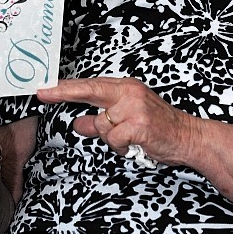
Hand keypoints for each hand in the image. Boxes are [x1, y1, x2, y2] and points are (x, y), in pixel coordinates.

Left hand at [38, 76, 191, 167]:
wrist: (189, 137)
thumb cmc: (161, 128)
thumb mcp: (128, 120)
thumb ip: (100, 121)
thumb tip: (77, 122)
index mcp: (126, 88)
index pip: (90, 85)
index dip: (66, 87)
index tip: (46, 88)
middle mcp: (129, 92)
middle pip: (89, 91)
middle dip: (64, 92)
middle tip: (43, 93)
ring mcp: (134, 107)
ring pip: (101, 125)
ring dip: (112, 139)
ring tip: (131, 140)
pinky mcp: (138, 124)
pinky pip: (114, 139)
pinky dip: (122, 148)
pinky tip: (136, 146)